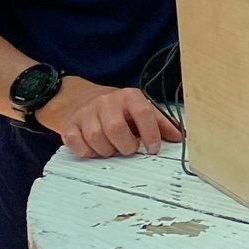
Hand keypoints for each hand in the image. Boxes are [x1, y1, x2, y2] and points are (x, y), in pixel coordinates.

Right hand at [44, 76, 181, 158]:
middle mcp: (107, 101)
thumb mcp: (140, 109)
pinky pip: (76, 143)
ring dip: (106, 150)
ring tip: (111, 148)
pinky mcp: (69, 125)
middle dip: (126, 146)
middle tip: (128, 148)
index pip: (144, 113)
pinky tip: (94, 148)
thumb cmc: (117, 109)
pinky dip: (86, 151)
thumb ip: (160, 123)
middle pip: (116, 129)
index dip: (151, 134)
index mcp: (130, 97)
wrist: (80, 98)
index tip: (153, 149)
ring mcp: (85, 112)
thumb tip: (179, 137)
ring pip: (96, 137)